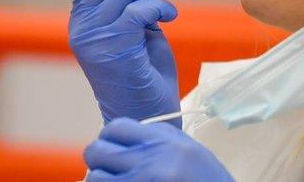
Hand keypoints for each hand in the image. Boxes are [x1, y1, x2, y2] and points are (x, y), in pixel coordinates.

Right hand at [69, 0, 199, 125]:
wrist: (145, 116)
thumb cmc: (145, 73)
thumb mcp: (137, 28)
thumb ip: (136, 0)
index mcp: (84, 13)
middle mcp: (83, 22)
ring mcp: (94, 36)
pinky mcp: (112, 48)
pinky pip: (137, 10)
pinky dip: (160, 5)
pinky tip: (173, 15)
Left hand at [84, 118, 233, 181]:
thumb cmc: (207, 180)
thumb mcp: (188, 150)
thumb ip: (158, 139)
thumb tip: (124, 139)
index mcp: (164, 141)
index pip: (116, 128)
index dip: (108, 137)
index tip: (112, 146)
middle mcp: (150, 160)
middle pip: (98, 151)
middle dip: (99, 160)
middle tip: (108, 167)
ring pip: (95, 178)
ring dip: (101, 180)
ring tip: (116, 181)